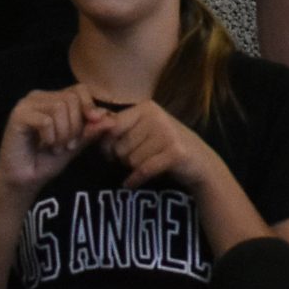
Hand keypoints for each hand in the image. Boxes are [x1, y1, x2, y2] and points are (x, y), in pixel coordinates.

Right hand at [0, 86, 98, 193]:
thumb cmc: (48, 160)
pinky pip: (46, 120)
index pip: (80, 90)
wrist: (24, 180)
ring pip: (60, 107)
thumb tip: (111, 117)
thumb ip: (92, 129)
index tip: (93, 124)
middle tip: (67, 145)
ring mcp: (27, 104)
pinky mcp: (18, 115)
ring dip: (63, 132)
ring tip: (56, 147)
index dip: (89, 106)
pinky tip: (44, 146)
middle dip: (76, 126)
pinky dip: (50, 136)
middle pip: (72, 98)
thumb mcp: (77, 143)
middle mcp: (40, 96)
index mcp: (54, 98)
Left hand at [87, 100, 216, 191]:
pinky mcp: (175, 152)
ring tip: (149, 162)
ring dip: (134, 168)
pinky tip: (136, 181)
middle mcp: (157, 116)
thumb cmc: (162, 146)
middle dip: (123, 158)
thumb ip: (112, 126)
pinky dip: (136, 180)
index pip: (109, 128)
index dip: (108, 145)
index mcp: (146, 107)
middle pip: (118, 147)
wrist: (199, 162)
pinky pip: (142, 170)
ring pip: (129, 161)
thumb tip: (88, 123)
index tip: (116, 150)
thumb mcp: (139, 130)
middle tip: (140, 156)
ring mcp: (168, 133)